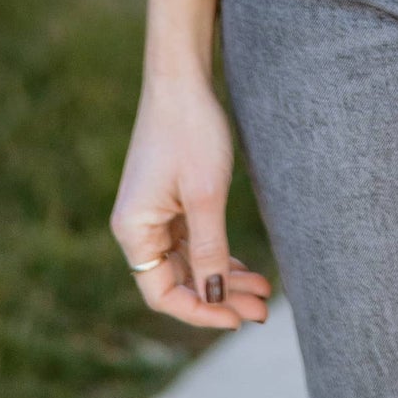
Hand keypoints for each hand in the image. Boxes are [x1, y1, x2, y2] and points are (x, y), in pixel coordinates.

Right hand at [111, 74, 271, 329]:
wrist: (183, 78)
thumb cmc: (191, 131)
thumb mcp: (205, 195)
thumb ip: (209, 249)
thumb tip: (212, 297)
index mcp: (134, 229)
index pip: (162, 293)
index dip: (199, 312)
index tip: (236, 319)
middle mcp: (138, 226)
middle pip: (178, 280)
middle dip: (219, 297)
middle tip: (261, 311)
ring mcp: (154, 212)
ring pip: (189, 262)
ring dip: (223, 278)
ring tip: (263, 293)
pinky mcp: (169, 199)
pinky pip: (192, 241)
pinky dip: (218, 255)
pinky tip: (245, 267)